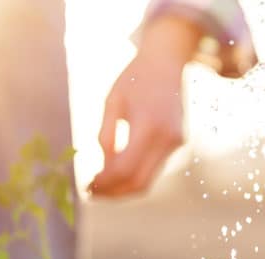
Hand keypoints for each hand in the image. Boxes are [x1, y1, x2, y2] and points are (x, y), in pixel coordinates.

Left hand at [90, 16, 202, 195]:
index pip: (124, 169)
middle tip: (91, 193)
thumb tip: (103, 169)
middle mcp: (166, 138)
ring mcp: (175, 143)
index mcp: (148, 125)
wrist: (168, 61)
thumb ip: (107, 136)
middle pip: (138, 183)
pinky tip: (116, 173)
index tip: (86, 185)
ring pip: (147, 181)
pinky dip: (133, 177)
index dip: (104, 182)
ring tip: (100, 186)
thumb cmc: (135, 78)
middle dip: (113, 193)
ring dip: (122, 189)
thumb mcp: (112, 101)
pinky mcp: (178, 144)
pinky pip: (153, 170)